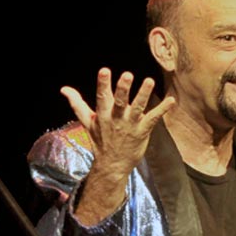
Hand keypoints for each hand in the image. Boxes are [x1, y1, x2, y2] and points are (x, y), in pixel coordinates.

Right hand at [61, 68, 174, 224]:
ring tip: (149, 81)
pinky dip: (162, 110)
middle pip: (120, 102)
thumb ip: (77, 104)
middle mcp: (117, 119)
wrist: (112, 165)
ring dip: (144, 94)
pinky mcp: (143, 132)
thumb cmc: (100, 140)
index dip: (103, 84)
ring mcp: (131, 125)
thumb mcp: (87, 122)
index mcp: (103, 114)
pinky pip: (153, 119)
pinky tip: (171, 100)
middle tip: (127, 75)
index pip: (102, 97)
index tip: (104, 70)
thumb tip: (64, 89)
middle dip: (123, 89)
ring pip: (138, 108)